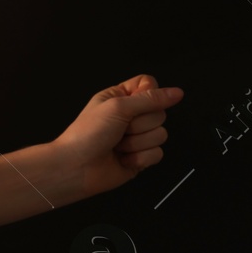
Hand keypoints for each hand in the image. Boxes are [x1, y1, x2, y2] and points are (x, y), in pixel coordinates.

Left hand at [52, 74, 184, 199]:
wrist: (75, 167)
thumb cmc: (86, 134)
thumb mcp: (117, 107)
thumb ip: (149, 99)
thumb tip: (176, 92)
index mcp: (119, 98)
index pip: (150, 85)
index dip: (148, 94)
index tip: (133, 104)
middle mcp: (129, 116)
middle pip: (160, 112)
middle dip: (139, 124)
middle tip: (119, 129)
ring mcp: (136, 138)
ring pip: (161, 134)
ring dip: (137, 143)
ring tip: (117, 145)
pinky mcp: (140, 157)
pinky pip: (157, 154)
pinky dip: (139, 158)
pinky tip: (122, 158)